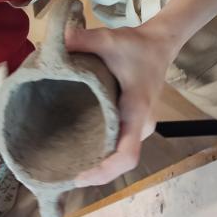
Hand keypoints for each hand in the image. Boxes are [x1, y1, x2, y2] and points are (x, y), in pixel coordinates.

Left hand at [65, 22, 179, 186]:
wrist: (158, 44)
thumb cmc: (136, 46)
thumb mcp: (108, 39)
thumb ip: (83, 40)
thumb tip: (57, 42)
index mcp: (137, 110)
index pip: (127, 155)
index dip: (105, 171)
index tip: (79, 177)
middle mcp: (142, 125)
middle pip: (119, 161)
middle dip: (93, 172)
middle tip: (59, 172)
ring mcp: (141, 127)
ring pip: (119, 155)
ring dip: (96, 163)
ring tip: (63, 162)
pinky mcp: (136, 124)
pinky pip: (119, 145)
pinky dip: (101, 152)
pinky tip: (77, 147)